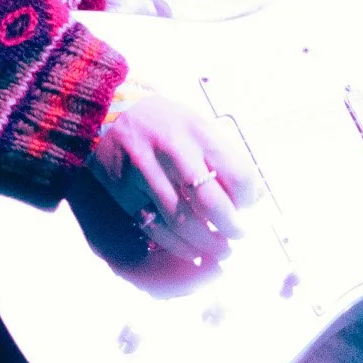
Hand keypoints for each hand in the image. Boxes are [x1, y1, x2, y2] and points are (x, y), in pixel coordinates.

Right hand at [90, 94, 262, 262]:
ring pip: (181, 221)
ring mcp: (146, 173)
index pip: (236, 173)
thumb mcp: (196, 124)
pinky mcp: (125, 193)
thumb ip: (223, 156)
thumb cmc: (163, 121)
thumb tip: (254, 196)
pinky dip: (177, 246)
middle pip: (210, 202)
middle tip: (239, 234)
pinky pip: (155, 228)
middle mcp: (172, 152)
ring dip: (206, 243)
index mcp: (197, 132)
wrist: (108, 110)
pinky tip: (192, 251)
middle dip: (231, 226)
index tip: (250, 205)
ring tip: (222, 250)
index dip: (249, 197)